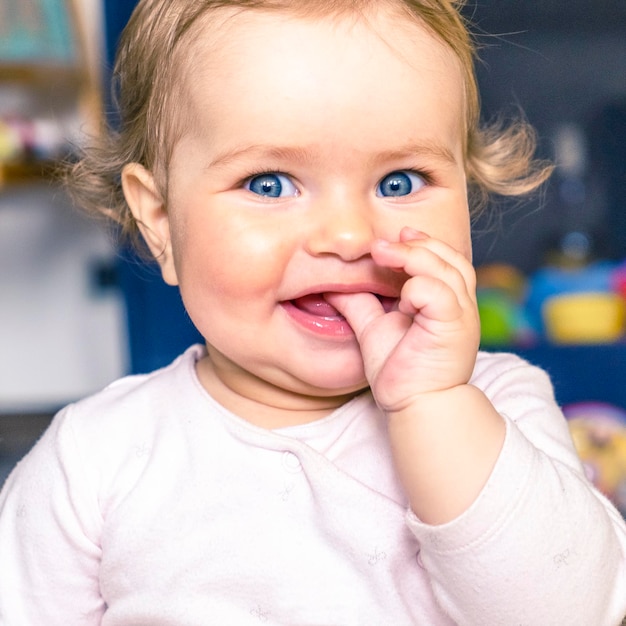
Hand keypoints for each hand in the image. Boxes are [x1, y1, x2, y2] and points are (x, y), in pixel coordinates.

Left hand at [326, 227, 479, 413]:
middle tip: (383, 243)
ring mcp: (461, 316)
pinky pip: (438, 293)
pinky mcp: (454, 328)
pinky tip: (401, 303)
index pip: (446, 260)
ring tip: (382, 253)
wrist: (415, 407)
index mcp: (447, 303)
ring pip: (446, 269)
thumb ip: (361, 305)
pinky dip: (417, 288)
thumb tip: (335, 286)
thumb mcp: (375, 329)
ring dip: (413, 257)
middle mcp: (461, 306)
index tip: (396, 237)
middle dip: (418, 244)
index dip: (424, 244)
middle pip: (450, 258)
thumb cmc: (401, 372)